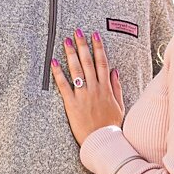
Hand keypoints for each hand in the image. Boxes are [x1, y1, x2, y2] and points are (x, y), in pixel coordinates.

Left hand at [52, 29, 125, 145]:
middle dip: (82, 45)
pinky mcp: (72, 103)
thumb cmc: (111, 125)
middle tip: (77, 31)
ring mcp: (83, 95)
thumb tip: (114, 70)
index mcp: (106, 88)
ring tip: (65, 41)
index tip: (95, 35)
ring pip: (76, 70)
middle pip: (88, 62)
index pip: (103, 63)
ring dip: (70, 54)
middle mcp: (95, 89)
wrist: (103, 142)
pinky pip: (64, 85)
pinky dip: (58, 73)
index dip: (98, 48)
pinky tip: (53, 61)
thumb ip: (117, 87)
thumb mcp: (120, 106)